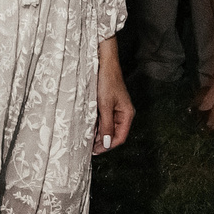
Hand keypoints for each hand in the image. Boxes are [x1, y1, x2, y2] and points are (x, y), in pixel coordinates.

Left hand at [95, 37, 133, 152]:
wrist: (103, 62)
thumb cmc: (106, 81)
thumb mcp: (105, 105)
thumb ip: (106, 125)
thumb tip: (107, 143)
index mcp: (127, 115)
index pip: (120, 137)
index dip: (108, 146)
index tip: (95, 151)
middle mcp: (123, 113)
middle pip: (114, 133)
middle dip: (103, 141)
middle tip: (88, 147)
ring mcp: (116, 109)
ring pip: (108, 127)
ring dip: (99, 134)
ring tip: (86, 140)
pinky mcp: (109, 104)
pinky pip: (104, 119)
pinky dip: (97, 125)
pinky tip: (88, 128)